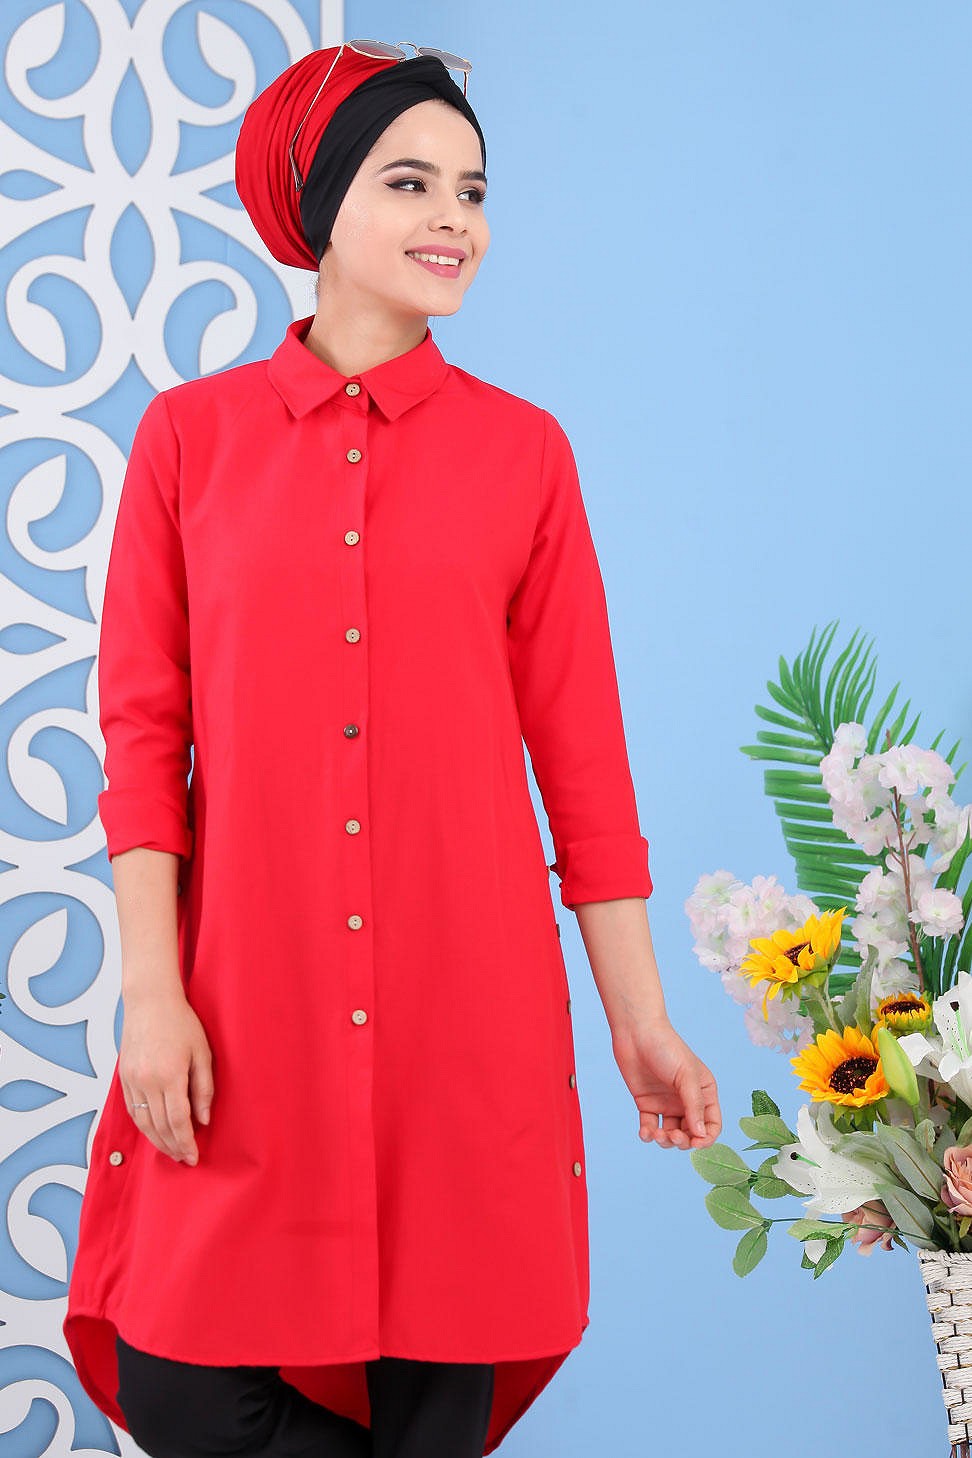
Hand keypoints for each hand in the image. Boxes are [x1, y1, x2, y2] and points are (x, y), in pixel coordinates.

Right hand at [119, 987, 213, 1164]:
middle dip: (173, 1147)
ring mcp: (132, 1080)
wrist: (150, 1001)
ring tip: (171, 1152)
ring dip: (157, 1141)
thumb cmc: (181, 1022)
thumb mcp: (202, 1053)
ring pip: (143, 1122)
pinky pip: (132, 1110)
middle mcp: (147, 1081)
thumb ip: (203, 1088)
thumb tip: (203, 1120)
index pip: (177, 1121)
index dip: (186, 1142)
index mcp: (170, 1075)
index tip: (194, 1157)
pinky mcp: (123, 1077)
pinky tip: (153, 1133)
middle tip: (184, 1159)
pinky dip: (143, 1126)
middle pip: (159, 1126)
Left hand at [612, 1018, 721, 1149]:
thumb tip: (701, 1135)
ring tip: (656, 1133)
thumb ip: (694, 1105)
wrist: (636, 1033)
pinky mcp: (647, 1104)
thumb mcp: (687, 1076)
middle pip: (691, 1134)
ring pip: (671, 1135)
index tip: (696, 1143)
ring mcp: (666, 1104)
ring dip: (665, 1140)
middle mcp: (686, 1101)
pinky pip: (650, 1128)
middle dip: (683, 1141)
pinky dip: (648, 1135)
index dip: (706, 1138)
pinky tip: (645, 1132)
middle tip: (672, 1136)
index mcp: (704, 1092)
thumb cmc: (666, 1048)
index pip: (711, 1124)